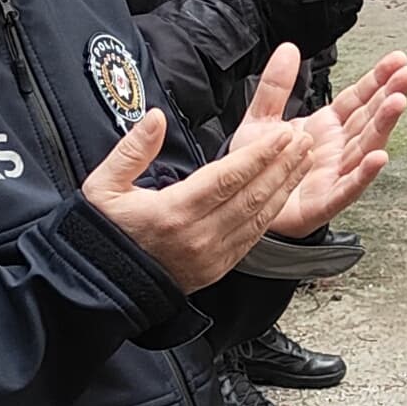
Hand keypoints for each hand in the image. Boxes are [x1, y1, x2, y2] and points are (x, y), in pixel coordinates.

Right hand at [80, 48, 319, 285]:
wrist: (103, 287)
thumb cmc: (102, 235)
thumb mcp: (103, 186)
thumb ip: (132, 150)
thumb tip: (155, 118)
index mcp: (173, 212)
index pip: (228, 177)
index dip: (260, 154)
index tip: (282, 135)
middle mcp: (198, 235)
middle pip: (252, 195)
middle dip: (282, 164)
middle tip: (304, 139)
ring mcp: (211, 255)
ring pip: (259, 217)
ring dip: (285, 186)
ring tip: (302, 160)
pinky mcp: (217, 268)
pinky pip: (253, 237)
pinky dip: (272, 213)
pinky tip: (283, 194)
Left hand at [274, 52, 406, 231]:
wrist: (242, 206)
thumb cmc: (259, 168)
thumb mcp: (261, 118)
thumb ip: (276, 86)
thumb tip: (288, 49)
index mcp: (326, 128)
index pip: (357, 99)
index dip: (377, 79)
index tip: (397, 61)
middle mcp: (337, 149)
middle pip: (369, 119)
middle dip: (390, 95)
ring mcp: (334, 175)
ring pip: (365, 148)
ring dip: (383, 126)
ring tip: (398, 103)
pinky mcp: (324, 202)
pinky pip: (348, 187)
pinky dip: (364, 174)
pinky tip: (378, 158)